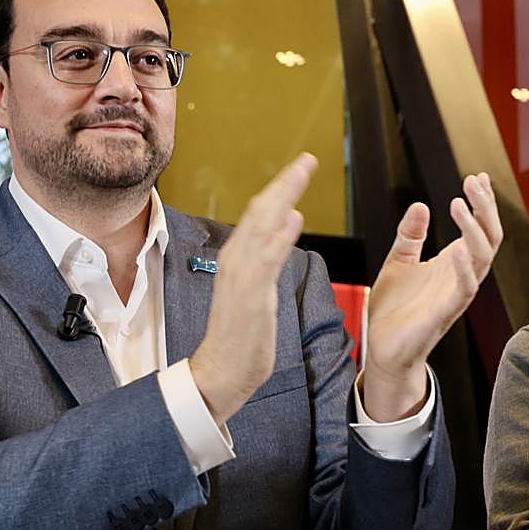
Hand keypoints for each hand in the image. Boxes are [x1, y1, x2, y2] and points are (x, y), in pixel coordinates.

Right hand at [188, 153, 312, 426]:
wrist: (221, 370)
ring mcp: (241, 277)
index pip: (260, 214)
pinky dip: (279, 238)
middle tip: (307, 159)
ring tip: (302, 172)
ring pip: (262, 227)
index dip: (280, 188)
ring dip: (283, 198)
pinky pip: (266, 261)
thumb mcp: (259, 288)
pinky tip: (294, 218)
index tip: (300, 167)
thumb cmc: (241, 335)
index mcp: (238, 258)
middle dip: (285, 183)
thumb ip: (272, 255)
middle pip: (261, 211)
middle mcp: (236, 260)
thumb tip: (290, 220)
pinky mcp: (250, 296)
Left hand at [362, 172, 502, 421]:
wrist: (383, 349)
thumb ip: (410, 236)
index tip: (477, 176)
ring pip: (482, 258)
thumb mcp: (398, 262)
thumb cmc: (394, 310)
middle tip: (473, 181)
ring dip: (474, 229)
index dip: (481, 202)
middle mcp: (461, 276)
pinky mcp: (445, 313)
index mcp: (452, 263)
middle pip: (489, 237)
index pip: (478, 227)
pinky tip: (458, 248)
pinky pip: (465, 290)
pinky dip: (465, 270)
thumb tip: (420, 205)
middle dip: (485, 208)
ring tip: (460, 203)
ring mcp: (456, 294)